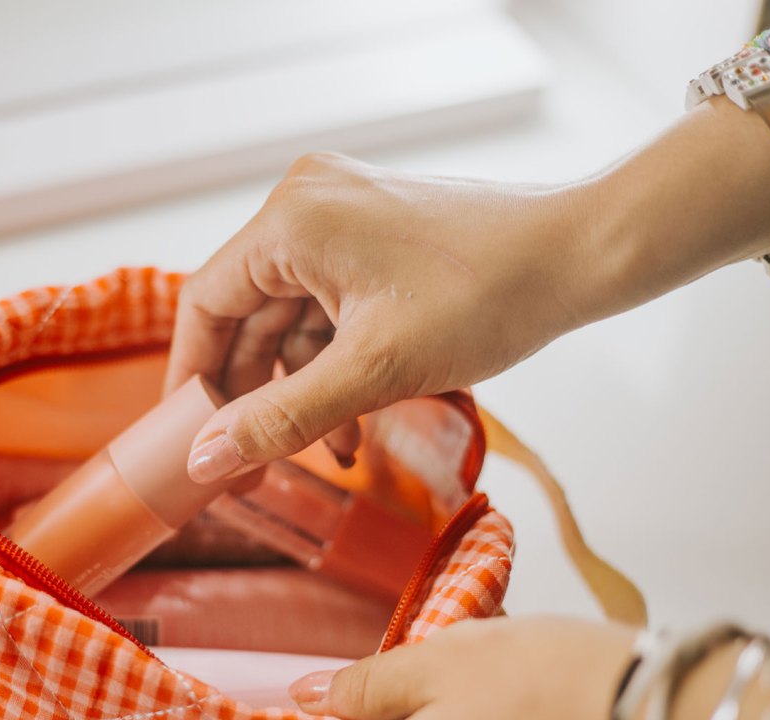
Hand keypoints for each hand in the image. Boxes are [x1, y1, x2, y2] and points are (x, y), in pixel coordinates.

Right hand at [168, 99, 769, 484]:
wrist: (582, 257)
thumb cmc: (488, 295)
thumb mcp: (373, 372)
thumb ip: (281, 419)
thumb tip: (206, 460)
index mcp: (290, 221)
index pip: (205, 305)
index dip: (192, 377)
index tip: (186, 436)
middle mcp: (306, 207)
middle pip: (247, 316)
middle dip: (254, 395)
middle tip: (251, 462)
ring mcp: (342, 219)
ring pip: (291, 321)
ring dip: (302, 390)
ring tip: (329, 452)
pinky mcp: (373, 238)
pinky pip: (329, 310)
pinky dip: (335, 366)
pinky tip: (357, 423)